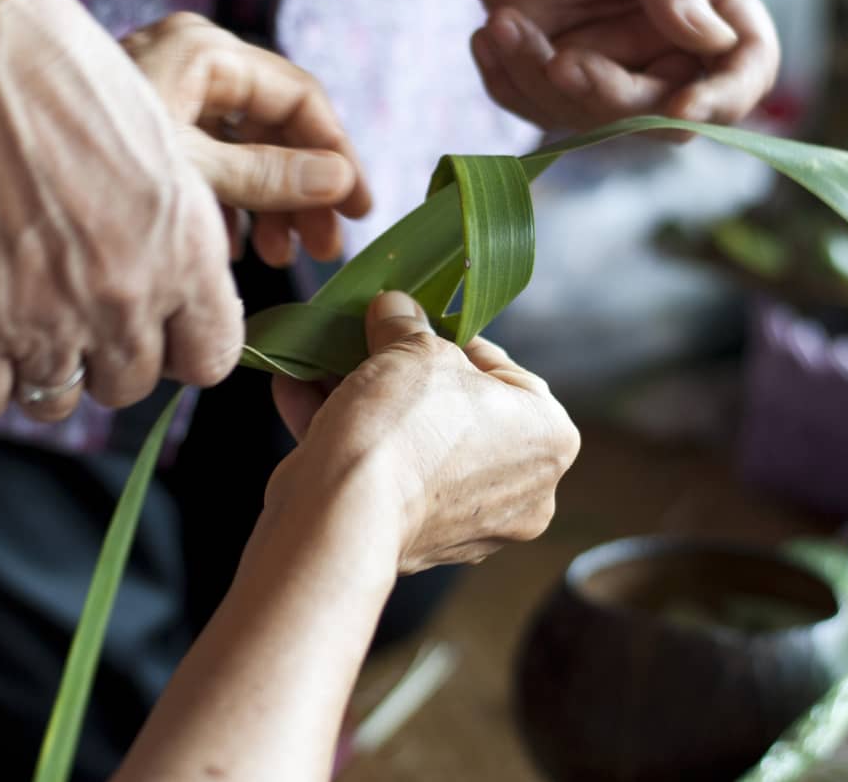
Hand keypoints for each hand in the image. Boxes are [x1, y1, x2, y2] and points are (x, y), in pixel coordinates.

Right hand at [0, 0, 244, 423]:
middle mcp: (130, 297)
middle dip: (104, 355)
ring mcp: (52, 317)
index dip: (181, 349)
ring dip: (41, 368)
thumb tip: (176, 297)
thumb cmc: (66, 82)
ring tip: (20, 314)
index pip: (210, 360)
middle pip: (129, 383)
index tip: (157, 328)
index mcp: (190, 254)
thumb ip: (180, 238)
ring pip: (58, 398)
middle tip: (72, 304)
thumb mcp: (163, 155)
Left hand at [121, 13, 371, 266]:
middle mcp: (189, 59)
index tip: (358, 212)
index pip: (299, 97)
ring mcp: (165, 88)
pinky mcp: (146, 121)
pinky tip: (230, 246)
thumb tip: (339, 180)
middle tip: (324, 249)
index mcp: (203, 52)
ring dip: (266, 203)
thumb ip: (265, 176)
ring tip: (276, 258)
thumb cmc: (86, 164)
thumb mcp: (188, 172)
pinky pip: (205, 155)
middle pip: (272, 123)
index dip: (337, 157)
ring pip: (241, 144)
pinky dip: (225, 198)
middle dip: (300, 191)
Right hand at [269, 292, 579, 572]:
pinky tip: (297, 392)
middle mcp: (522, 489)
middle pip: (455, 410)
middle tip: (365, 343)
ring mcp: (468, 523)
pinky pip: (382, 475)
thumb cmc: (405, 425)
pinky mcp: (411, 541)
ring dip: (364, 401)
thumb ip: (407, 323)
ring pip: (414, 444)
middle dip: (402, 374)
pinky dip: (344, 436)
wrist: (344, 516)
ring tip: (320, 362)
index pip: (504, 370)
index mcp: (550, 439)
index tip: (410, 325)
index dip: (450, 338)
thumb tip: (396, 307)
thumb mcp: (412, 348)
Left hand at [455, 0, 778, 133]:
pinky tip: (489, 35)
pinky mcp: (551, 63)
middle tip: (558, 63)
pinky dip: (508, 81)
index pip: (746, 63)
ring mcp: (607, 54)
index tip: (682, 109)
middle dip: (607, 96)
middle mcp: (665, 34)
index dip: (723, 98)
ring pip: (592, 116)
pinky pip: (537, 105)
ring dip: (539, 82)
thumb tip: (713, 42)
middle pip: (661, 109)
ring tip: (502, 23)